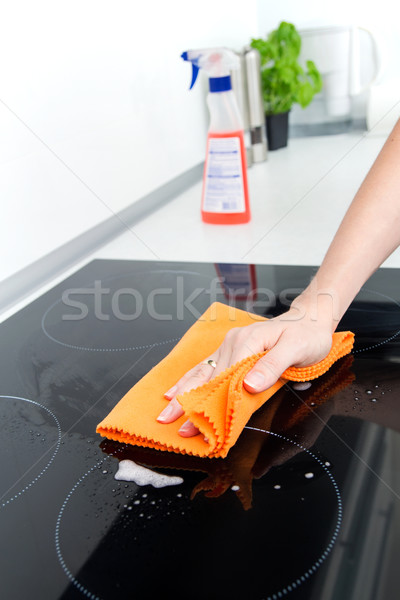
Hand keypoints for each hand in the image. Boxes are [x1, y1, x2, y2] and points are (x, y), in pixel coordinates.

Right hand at [156, 304, 333, 437]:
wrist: (311, 320)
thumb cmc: (307, 336)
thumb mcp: (296, 349)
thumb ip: (272, 367)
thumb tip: (248, 385)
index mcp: (247, 341)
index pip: (225, 377)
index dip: (211, 401)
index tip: (200, 422)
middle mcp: (234, 342)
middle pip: (208, 377)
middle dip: (187, 401)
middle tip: (169, 421)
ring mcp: (230, 345)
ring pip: (203, 373)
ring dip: (183, 393)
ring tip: (166, 412)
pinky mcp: (232, 351)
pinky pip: (208, 368)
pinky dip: (190, 382)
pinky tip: (175, 391)